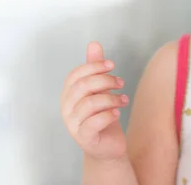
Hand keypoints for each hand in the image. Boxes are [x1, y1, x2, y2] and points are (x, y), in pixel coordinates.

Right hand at [61, 41, 128, 161]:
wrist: (106, 147)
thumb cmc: (101, 115)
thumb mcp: (100, 89)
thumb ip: (95, 68)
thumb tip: (94, 43)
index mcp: (68, 94)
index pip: (75, 74)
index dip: (94, 66)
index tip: (112, 65)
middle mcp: (67, 109)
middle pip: (83, 86)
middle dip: (105, 81)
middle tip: (120, 83)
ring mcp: (73, 124)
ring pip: (91, 103)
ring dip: (112, 98)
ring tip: (123, 100)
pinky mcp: (84, 137)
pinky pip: (95, 122)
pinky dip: (109, 114)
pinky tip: (118, 112)